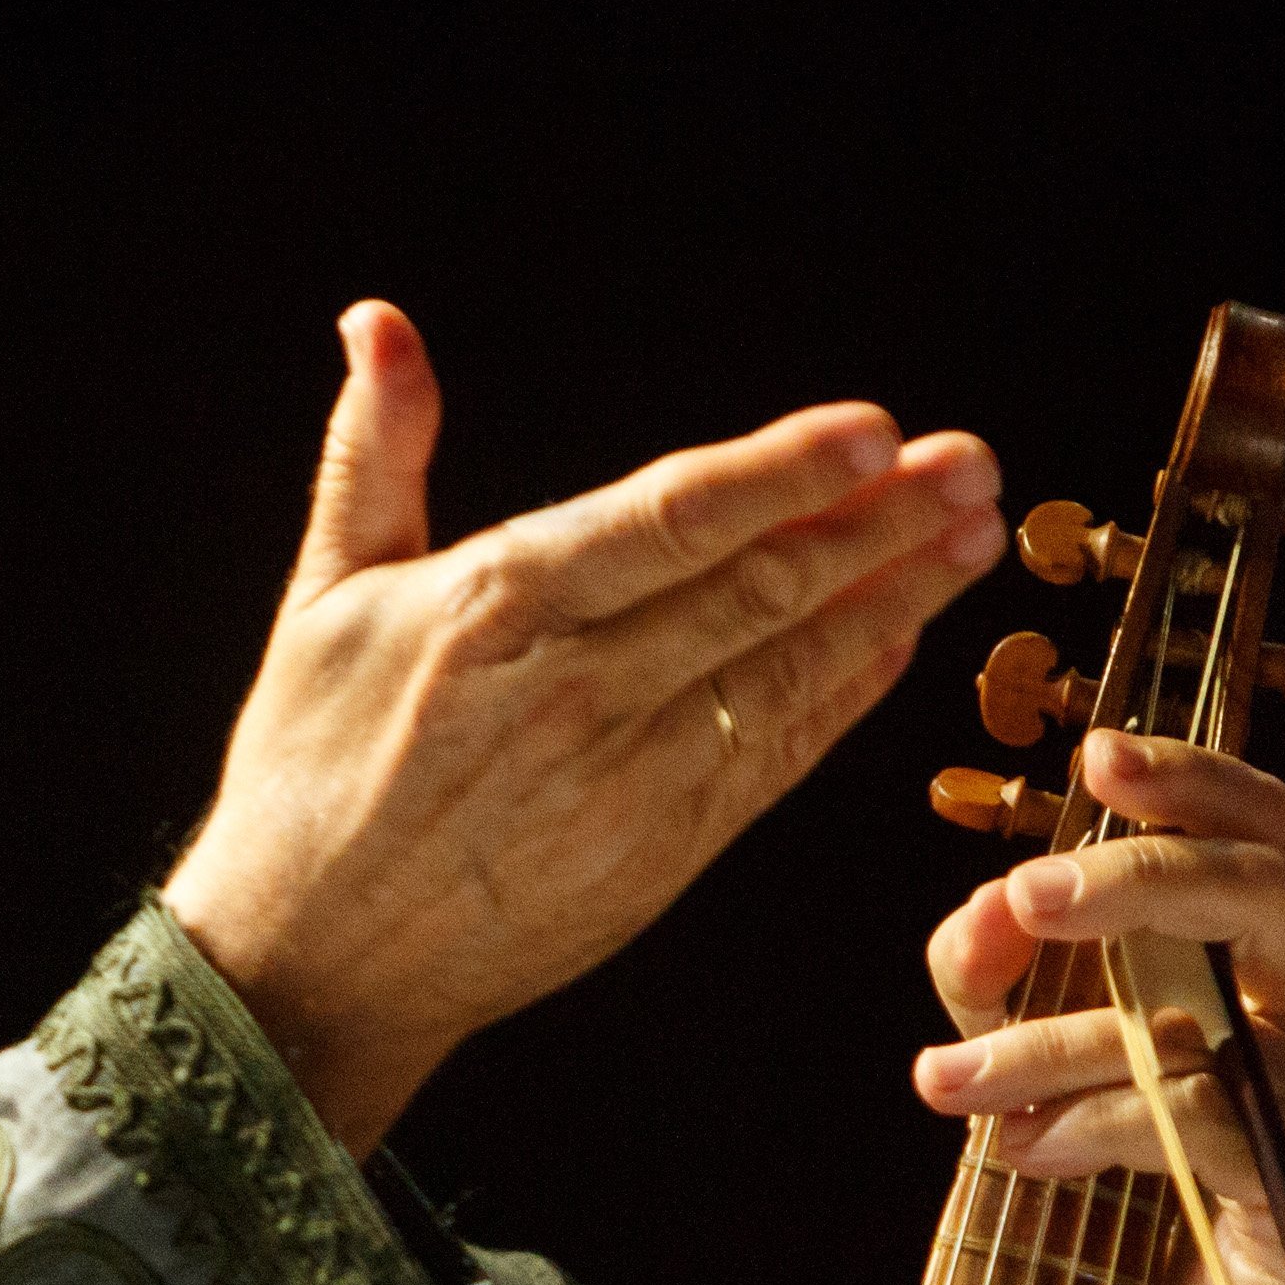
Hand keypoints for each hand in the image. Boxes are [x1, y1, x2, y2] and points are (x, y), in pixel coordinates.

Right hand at [165, 302, 1008, 1150]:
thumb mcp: (324, 595)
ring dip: (893, 600)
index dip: (783, 473)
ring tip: (973, 537)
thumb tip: (379, 324)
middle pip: (757, 589)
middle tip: (974, 466)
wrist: (310, 959)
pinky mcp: (662, 848)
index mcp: (497, 607)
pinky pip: (775, 756)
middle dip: (879, 524)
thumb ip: (376, 452)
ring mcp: (630, 776)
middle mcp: (577, 689)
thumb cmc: (312, 768)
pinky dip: (844, 696)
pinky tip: (903, 640)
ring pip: (786, 670)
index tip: (875, 430)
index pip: (671, 520)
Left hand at [909, 730, 1284, 1284]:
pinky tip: (1023, 1152)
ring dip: (1049, 1041)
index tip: (1098, 755)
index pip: (1263, 829)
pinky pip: (1195, 1119)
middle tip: (1025, 896)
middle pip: (1259, 884)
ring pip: (1199, 1016)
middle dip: (1132, 873)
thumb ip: (1006, 984)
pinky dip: (1090, 1125)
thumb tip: (977, 912)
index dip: (1189, 777)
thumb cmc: (1136, 1216)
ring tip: (949, 1084)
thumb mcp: (1051, 1071)